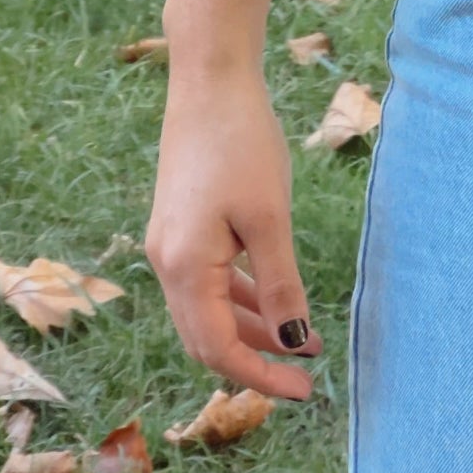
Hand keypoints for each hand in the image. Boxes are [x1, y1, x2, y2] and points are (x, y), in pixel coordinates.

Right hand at [146, 67, 323, 401]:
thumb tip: (292, 342)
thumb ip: (280, 284)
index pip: (219, 349)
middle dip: (256, 361)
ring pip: (209, 311)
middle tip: (305, 373)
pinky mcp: (181, 227)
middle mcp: (167, 263)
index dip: (260, 377)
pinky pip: (210, 282)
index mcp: (184, 268)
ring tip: (304, 340)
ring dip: (253, 330)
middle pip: (207, 339)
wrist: (210, 81)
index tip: (304, 392)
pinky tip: (276, 301)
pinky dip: (242, 298)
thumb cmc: (241, 142)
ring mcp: (170, 245)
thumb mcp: (270, 217)